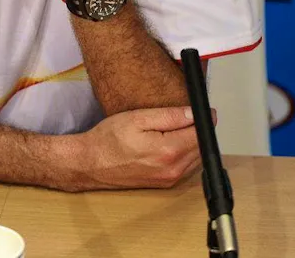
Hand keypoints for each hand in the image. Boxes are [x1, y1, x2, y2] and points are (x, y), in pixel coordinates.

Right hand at [71, 106, 202, 190]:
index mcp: (168, 151)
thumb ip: (169, 116)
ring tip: (174, 130)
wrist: (90, 163)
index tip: (202, 111)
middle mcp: (173, 169)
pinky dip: (184, 154)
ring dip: (192, 144)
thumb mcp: (137, 118)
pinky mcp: (165, 184)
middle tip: (184, 117)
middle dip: (198, 131)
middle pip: (201, 148)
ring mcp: (170, 179)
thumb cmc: (108, 140)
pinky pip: (186, 168)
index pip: (200, 134)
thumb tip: (194, 114)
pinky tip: (169, 144)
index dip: (204, 120)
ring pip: (196, 159)